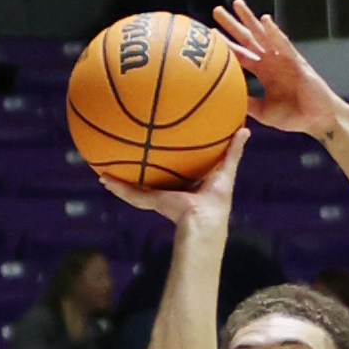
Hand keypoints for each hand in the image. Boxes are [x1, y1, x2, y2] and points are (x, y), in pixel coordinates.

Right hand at [92, 121, 246, 219]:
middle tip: (125, 157)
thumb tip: (245, 128)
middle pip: (150, 180)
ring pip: (135, 189)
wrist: (204, 220)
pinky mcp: (151, 202)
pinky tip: (104, 177)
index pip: (173, 173)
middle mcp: (169, 193)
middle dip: (138, 171)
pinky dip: (118, 187)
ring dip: (119, 182)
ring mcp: (158, 199)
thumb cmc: (218, 202)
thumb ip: (233, 150)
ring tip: (103, 172)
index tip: (158, 151)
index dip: (166, 162)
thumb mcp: (226, 170)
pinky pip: (131, 194)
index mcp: (185, 188)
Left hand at [210, 0, 344, 141]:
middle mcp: (272, 60)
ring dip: (250, 19)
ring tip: (236, 4)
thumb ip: (246, 103)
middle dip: (233, 24)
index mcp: (264, 71)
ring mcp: (283, 58)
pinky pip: (283, 43)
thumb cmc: (293, 117)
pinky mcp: (296, 60)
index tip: (211, 34)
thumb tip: (224, 99)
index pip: (241, 55)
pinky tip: (264, 20)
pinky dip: (274, 32)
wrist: (317, 119)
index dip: (227, 45)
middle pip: (248, 38)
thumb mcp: (263, 112)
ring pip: (263, 34)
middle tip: (217, 10)